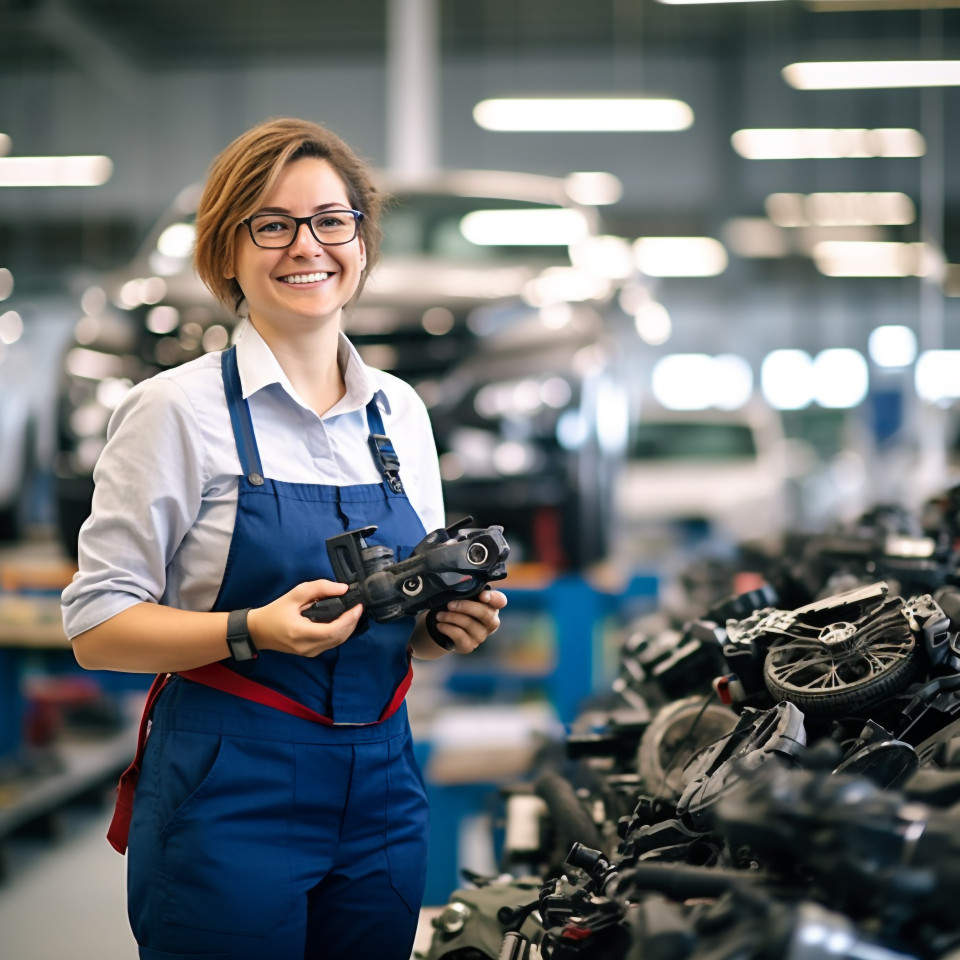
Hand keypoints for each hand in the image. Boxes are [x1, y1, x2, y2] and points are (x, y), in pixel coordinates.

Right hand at [247, 579, 362, 656]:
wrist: (258, 631)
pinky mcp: (311, 653)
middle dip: (352, 622)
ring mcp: (310, 653)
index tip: (358, 606)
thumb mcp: (294, 594)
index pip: (333, 630)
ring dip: (348, 628)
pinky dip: (340, 633)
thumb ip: (319, 588)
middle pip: (339, 638)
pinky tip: (343, 621)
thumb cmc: (275, 611)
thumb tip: (342, 589)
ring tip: (353, 613)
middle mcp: (308, 647)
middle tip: (358, 607)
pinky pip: (331, 644)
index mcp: (301, 633)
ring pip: (337, 642)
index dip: (349, 619)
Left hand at [432, 589, 506, 653]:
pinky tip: (440, 624)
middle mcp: (490, 621)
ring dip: (452, 617)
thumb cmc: (458, 606)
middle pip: (485, 614)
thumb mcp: (462, 595)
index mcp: (492, 605)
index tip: (482, 595)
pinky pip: (460, 636)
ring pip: (470, 625)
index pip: (500, 600)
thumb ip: (465, 589)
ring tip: (439, 614)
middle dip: (466, 607)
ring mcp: (481, 635)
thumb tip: (459, 581)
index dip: (493, 598)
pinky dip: (448, 628)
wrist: (445, 626)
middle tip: (450, 604)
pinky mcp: (469, 646)